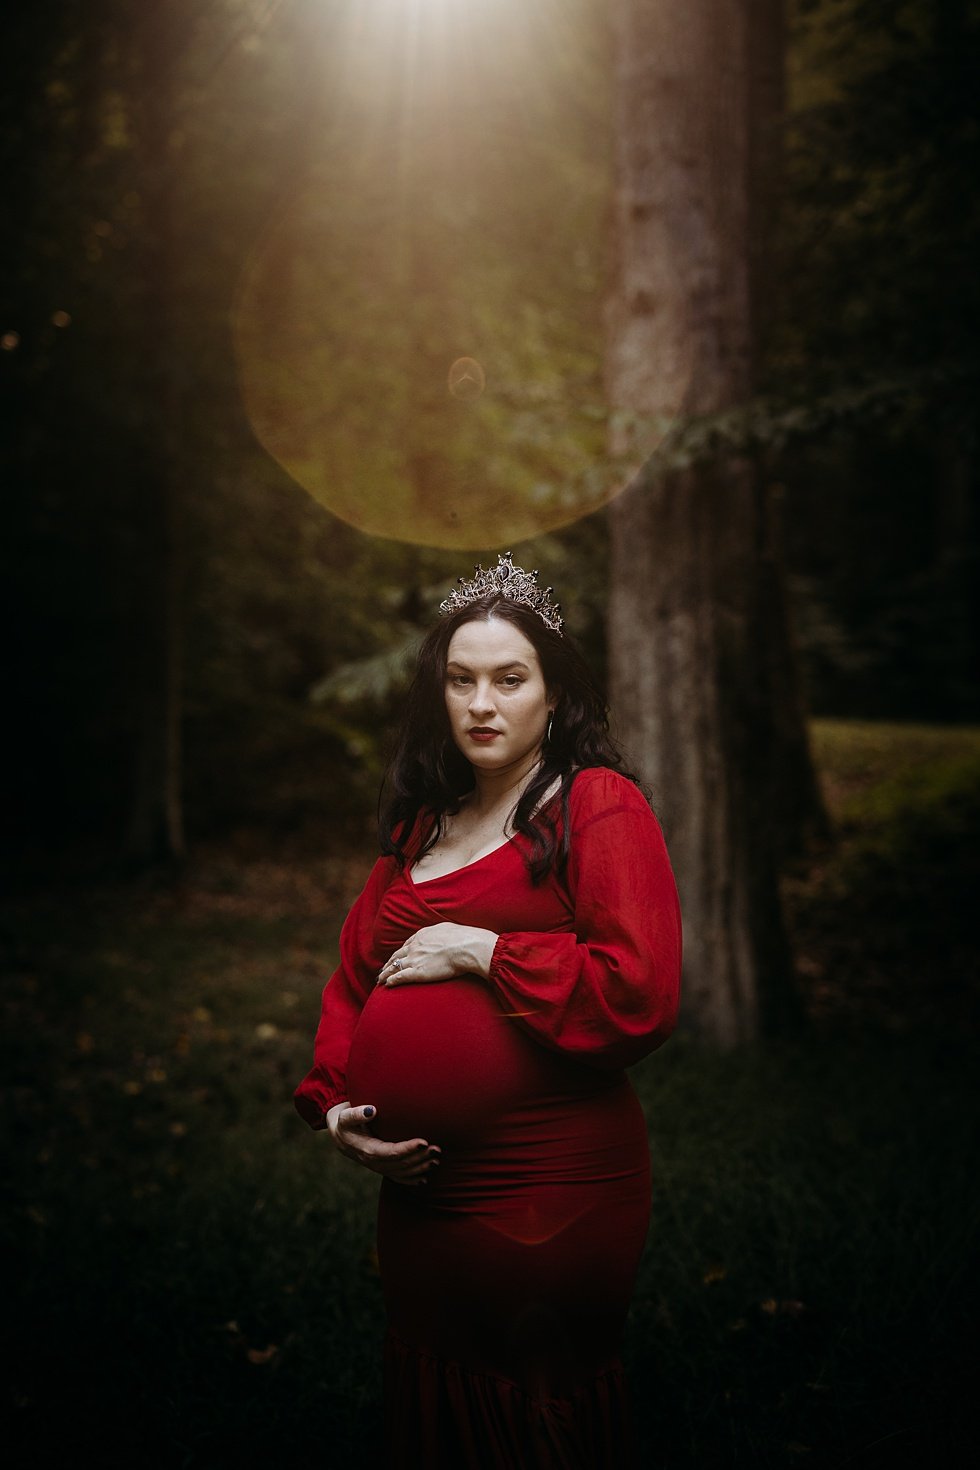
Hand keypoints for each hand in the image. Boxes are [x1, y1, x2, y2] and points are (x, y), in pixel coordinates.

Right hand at [325, 1102, 440, 1185]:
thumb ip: (357, 1114)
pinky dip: (411, 1179)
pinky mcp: (381, 1167)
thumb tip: (371, 1110)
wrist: (339, 1134)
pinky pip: (397, 1177)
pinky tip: (423, 1178)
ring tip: (435, 1161)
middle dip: (419, 1158)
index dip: (408, 1149)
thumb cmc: (345, 1121)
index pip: (392, 1152)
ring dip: (419, 1168)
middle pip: (400, 1164)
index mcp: (367, 1150)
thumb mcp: (346, 1116)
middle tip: (437, 1149)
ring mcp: (378, 1167)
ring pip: (402, 1172)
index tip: (423, 1141)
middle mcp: (374, 1162)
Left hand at [377, 922, 497, 986]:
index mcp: (421, 936)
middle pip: (396, 956)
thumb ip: (439, 933)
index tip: (396, 958)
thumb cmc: (462, 938)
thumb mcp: (447, 929)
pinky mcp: (417, 973)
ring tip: (379, 980)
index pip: (406, 945)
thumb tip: (441, 934)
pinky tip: (387, 984)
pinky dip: (391, 981)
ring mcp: (414, 960)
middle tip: (382, 970)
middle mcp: (414, 947)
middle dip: (388, 964)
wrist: (465, 947)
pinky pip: (400, 977)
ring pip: (394, 967)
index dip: (400, 953)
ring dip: (385, 974)